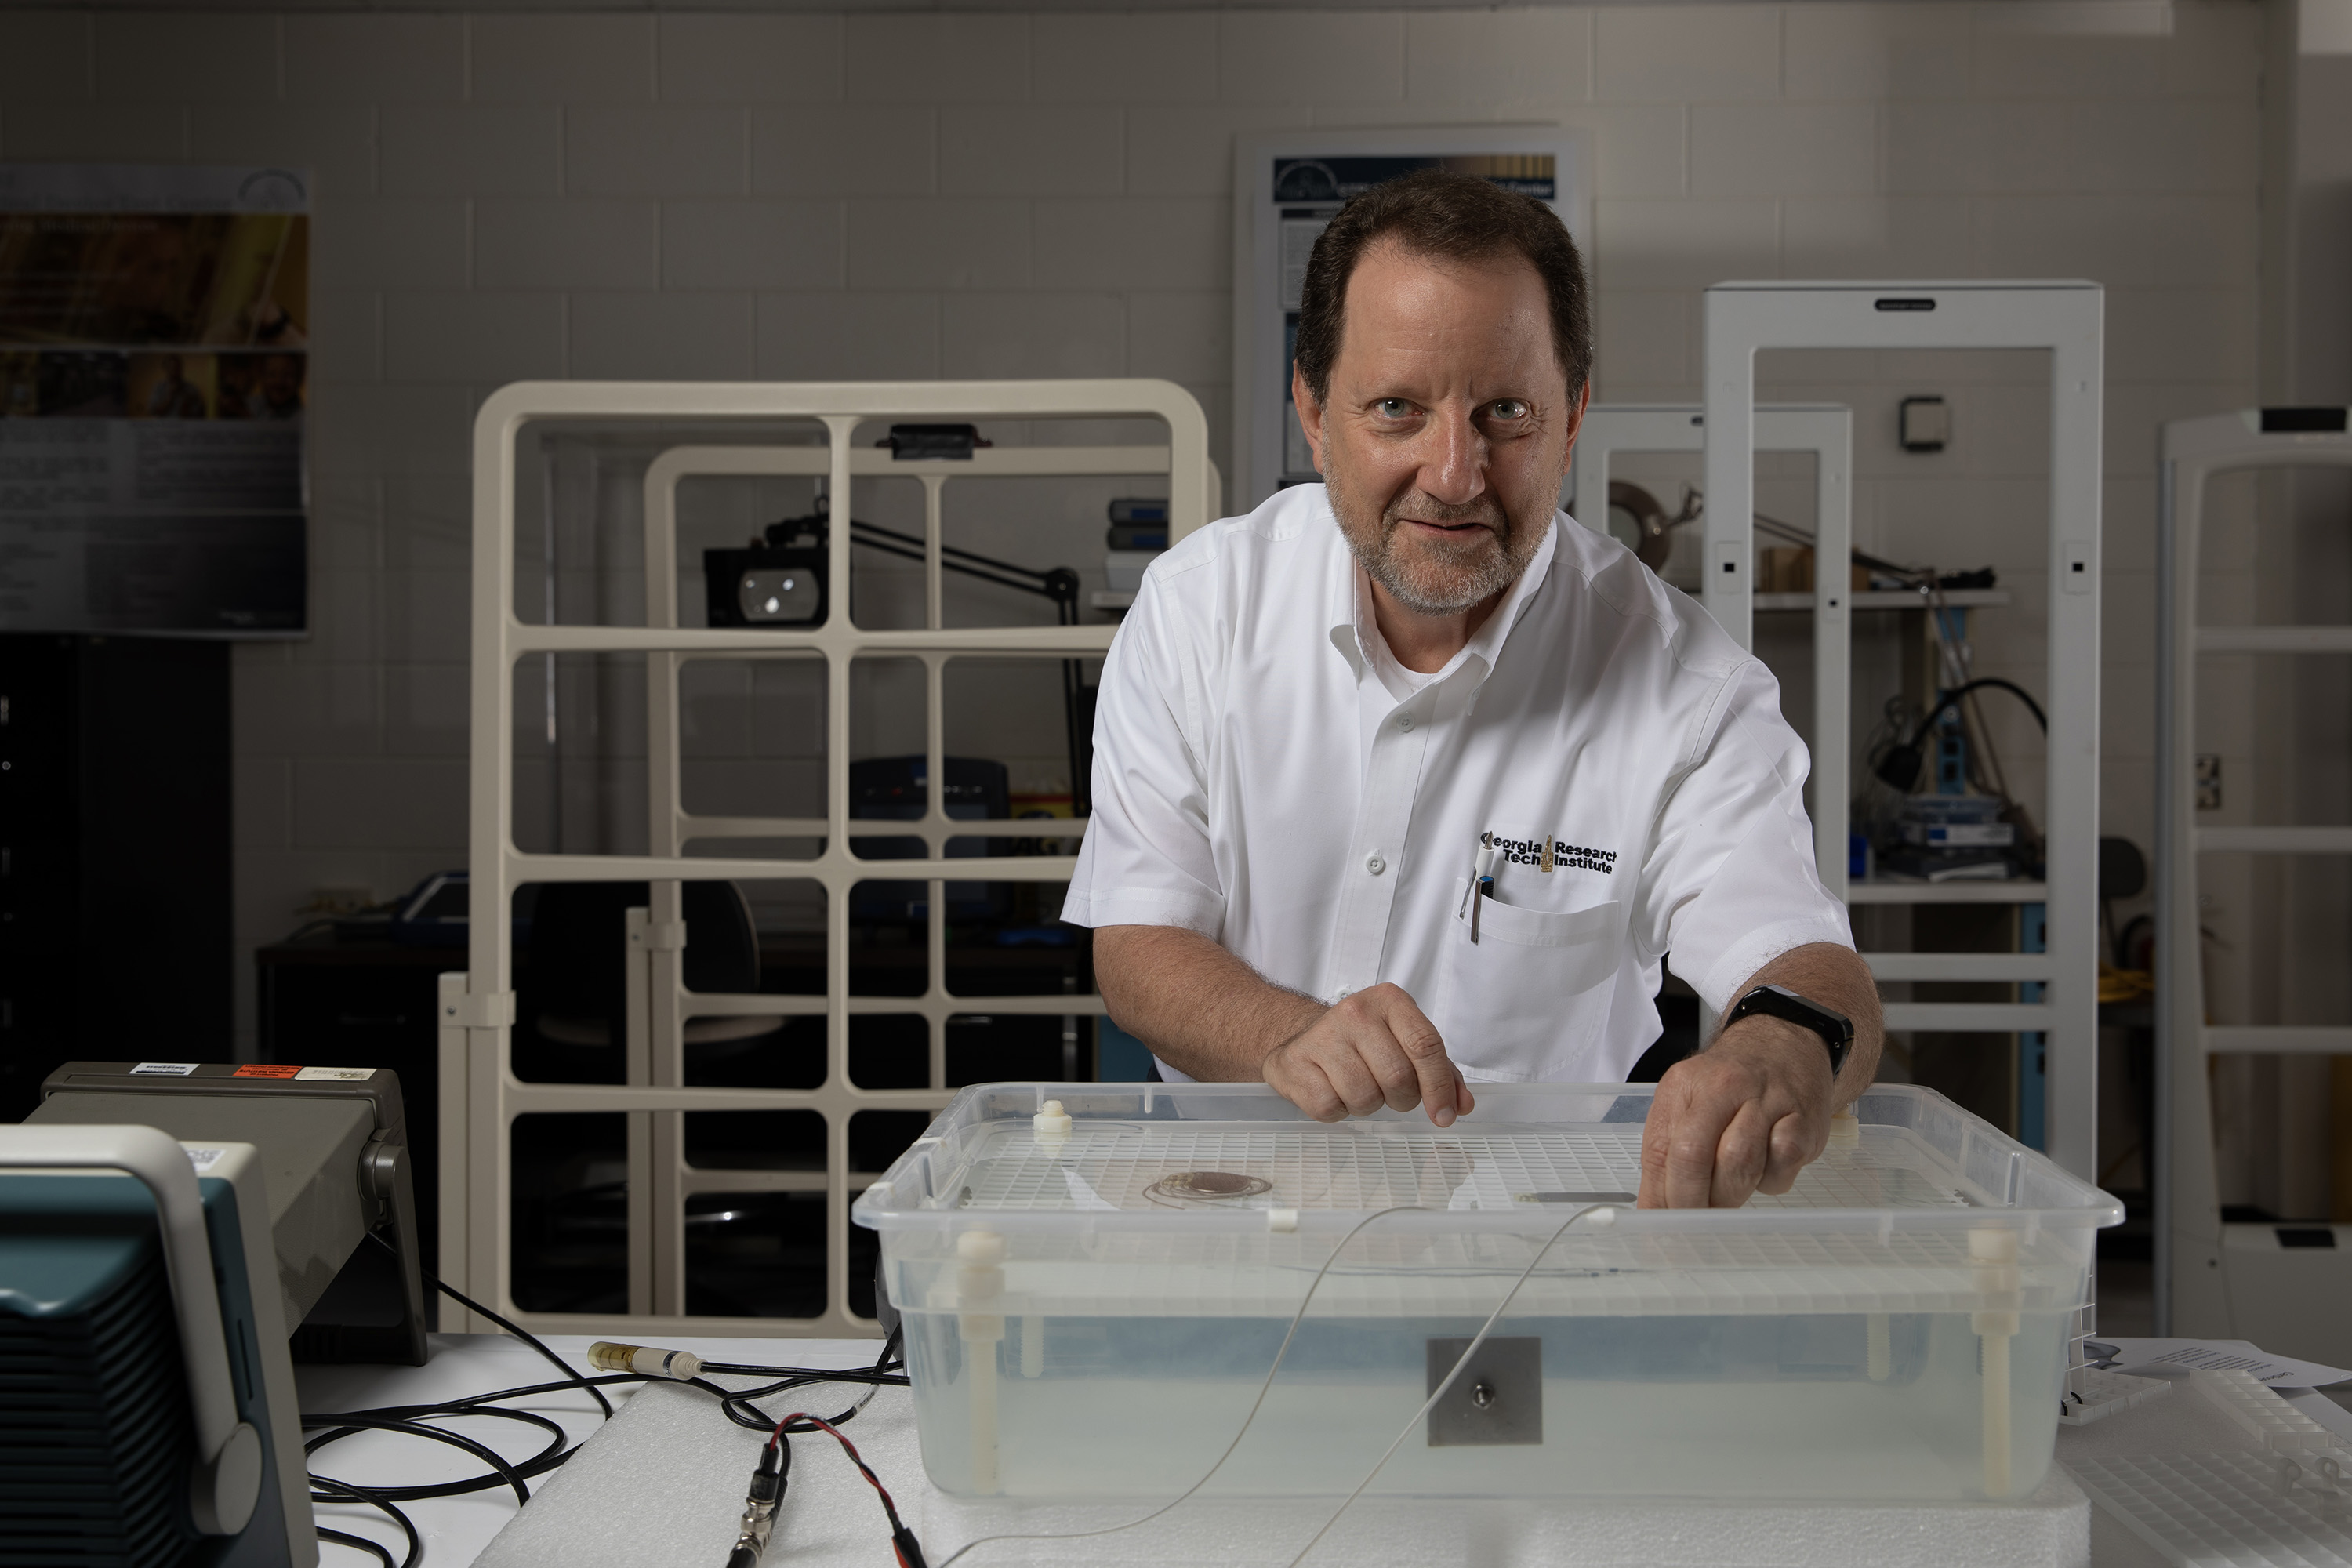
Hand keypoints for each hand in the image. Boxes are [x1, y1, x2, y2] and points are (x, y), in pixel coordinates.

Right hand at [1261, 983, 1474, 1127]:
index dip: (1439, 1086)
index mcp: (1389, 1001)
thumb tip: (1461, 1104)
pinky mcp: (1296, 1063)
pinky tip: (1334, 1091)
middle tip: (1392, 1094)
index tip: (1445, 1115)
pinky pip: (1331, 1108)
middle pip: (1398, 1077)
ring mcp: (1322, 1036)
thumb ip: (1439, 1070)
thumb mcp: (1403, 1042)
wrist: (1301, 1036)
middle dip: (1402, 1099)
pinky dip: (1339, 1111)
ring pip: (1365, 1097)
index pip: (1426, 1045)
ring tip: (1359, 1087)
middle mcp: (1355, 1012)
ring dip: (1369, 1105)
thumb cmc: (1362, 1042)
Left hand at [1638, 1018, 1833, 1207]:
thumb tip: (1654, 1209)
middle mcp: (1724, 1088)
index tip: (1659, 1223)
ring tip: (1729, 1195)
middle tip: (1694, 1221)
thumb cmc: (1731, 1084)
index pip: (1660, 1149)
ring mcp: (1767, 1103)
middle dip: (1691, 1201)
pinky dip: (1771, 1180)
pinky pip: (1782, 1166)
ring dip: (1730, 1195)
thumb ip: (1668, 1150)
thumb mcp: (1688, 1101)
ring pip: (1738, 1165)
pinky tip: (1767, 1169)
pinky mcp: (1804, 1121)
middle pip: (1694, 1156)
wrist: (1787, 1043)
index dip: (1659, 1195)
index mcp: (1684, 1085)